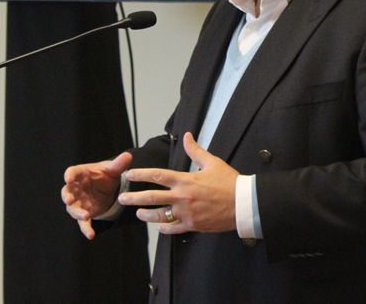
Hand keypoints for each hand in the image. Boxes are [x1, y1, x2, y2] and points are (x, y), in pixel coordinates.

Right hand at [61, 151, 132, 239]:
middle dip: (67, 197)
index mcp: (81, 174)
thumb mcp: (113, 170)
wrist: (109, 188)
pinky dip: (86, 229)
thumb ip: (119, 164)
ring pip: (73, 209)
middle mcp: (77, 189)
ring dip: (77, 213)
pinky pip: (83, 223)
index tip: (68, 179)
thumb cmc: (106, 175)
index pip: (72, 173)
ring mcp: (80, 202)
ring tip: (85, 217)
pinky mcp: (85, 213)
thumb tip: (128, 155)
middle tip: (69, 200)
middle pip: (67, 193)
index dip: (69, 176)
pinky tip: (91, 235)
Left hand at [122, 133, 238, 234]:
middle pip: (152, 198)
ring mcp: (186, 213)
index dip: (141, 174)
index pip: (158, 176)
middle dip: (134, 198)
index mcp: (186, 180)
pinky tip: (159, 227)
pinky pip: (173, 229)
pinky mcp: (193, 225)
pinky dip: (164, 228)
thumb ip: (196, 150)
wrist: (243, 203)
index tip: (129, 175)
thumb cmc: (229, 182)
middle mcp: (182, 197)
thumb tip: (187, 136)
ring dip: (146, 215)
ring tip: (138, 214)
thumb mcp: (212, 162)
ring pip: (160, 216)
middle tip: (122, 199)